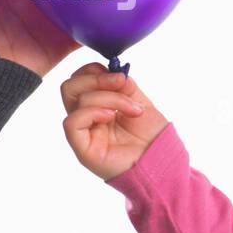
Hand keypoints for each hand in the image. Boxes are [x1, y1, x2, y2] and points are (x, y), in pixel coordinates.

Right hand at [61, 62, 168, 179]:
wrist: (162, 162)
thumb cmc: (153, 137)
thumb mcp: (140, 102)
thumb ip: (124, 86)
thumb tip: (113, 72)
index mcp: (97, 106)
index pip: (80, 79)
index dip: (95, 71)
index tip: (121, 76)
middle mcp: (86, 119)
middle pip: (70, 86)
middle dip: (96, 78)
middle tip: (122, 83)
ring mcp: (83, 133)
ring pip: (74, 99)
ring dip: (108, 97)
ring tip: (132, 110)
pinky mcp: (82, 148)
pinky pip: (71, 122)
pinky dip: (92, 112)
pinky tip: (112, 117)